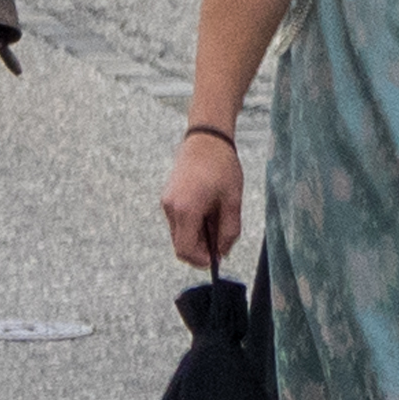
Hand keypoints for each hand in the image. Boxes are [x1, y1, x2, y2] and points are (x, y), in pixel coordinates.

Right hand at [163, 129, 245, 270]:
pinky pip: (178, 222)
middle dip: (200, 250)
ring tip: (216, 222)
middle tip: (220, 242)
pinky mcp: (168, 198)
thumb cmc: (221, 166)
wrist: (205, 139)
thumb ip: (228, 231)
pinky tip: (208, 213)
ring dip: (197, 237)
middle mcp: (171, 208)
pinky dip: (191, 226)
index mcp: (186, 210)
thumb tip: (223, 252)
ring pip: (179, 234)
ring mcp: (167, 203)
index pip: (186, 250)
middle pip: (181, 245)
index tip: (218, 258)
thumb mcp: (232, 201)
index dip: (202, 260)